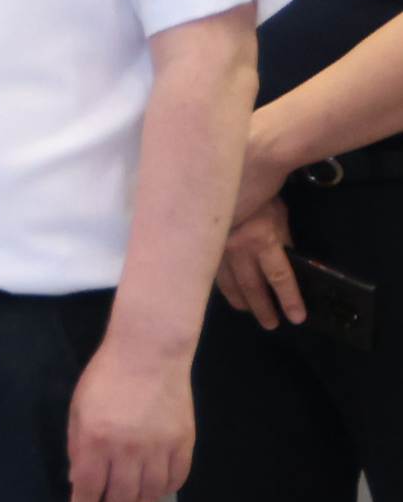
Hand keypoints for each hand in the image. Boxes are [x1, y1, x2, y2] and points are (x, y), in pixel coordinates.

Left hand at [67, 337, 193, 501]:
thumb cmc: (105, 378)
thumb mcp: (78, 409)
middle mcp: (129, 449)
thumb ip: (77, 446)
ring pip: (151, 493)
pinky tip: (155, 492)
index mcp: (96, 440)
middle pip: (121, 496)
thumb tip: (78, 479)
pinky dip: (165, 491)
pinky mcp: (183, 442)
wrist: (149, 355)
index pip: (88, 487)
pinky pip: (176, 478)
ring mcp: (160, 447)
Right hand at [218, 194, 302, 326]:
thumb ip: (282, 239)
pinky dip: (223, 286)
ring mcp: (217, 250)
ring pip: (229, 283)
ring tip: (248, 312)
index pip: (279, 277)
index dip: (289, 298)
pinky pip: (215, 273)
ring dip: (240, 301)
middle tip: (271, 324)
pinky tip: (228, 292)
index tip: (296, 317)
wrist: (221, 177)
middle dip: (262, 308)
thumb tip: (288, 260)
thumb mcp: (279, 214)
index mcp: (261, 240)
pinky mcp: (205, 248)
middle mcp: (238, 250)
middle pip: (252, 287)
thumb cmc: (258, 193)